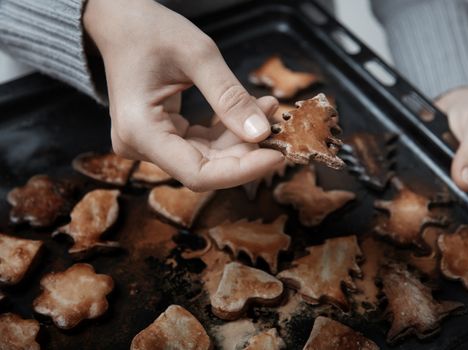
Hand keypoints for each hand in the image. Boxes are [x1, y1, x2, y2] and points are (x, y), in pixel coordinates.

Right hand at [83, 0, 283, 190]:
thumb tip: (262, 133)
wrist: (120, 23)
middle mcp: (140, 146)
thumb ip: (230, 97)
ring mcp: (150, 143)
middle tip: (278, 126)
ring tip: (267, 107)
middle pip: (205, 168)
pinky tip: (250, 109)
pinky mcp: (162, 136)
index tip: (276, 156)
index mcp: (140, 131)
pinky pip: (202, 144)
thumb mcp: (198, 56)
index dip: (241, 172)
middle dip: (246, 151)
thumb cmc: (148, 31)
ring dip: (241, 139)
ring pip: (207, 158)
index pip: (197, 174)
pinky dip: (228, 131)